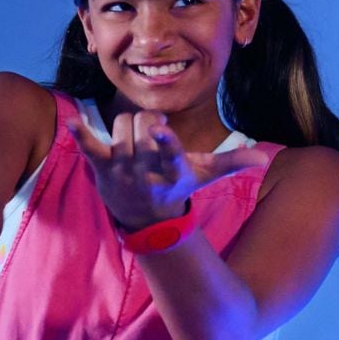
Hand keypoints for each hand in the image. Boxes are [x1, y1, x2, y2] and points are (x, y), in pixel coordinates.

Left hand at [73, 107, 269, 231]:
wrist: (145, 216)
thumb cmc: (178, 186)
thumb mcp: (204, 175)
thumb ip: (232, 163)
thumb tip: (264, 158)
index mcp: (173, 172)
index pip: (169, 154)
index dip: (165, 142)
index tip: (160, 130)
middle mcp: (146, 173)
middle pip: (143, 126)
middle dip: (149, 123)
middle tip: (153, 135)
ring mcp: (122, 171)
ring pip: (121, 125)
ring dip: (129, 127)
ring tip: (135, 142)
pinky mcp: (101, 169)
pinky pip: (90, 146)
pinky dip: (82, 134)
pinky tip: (74, 123)